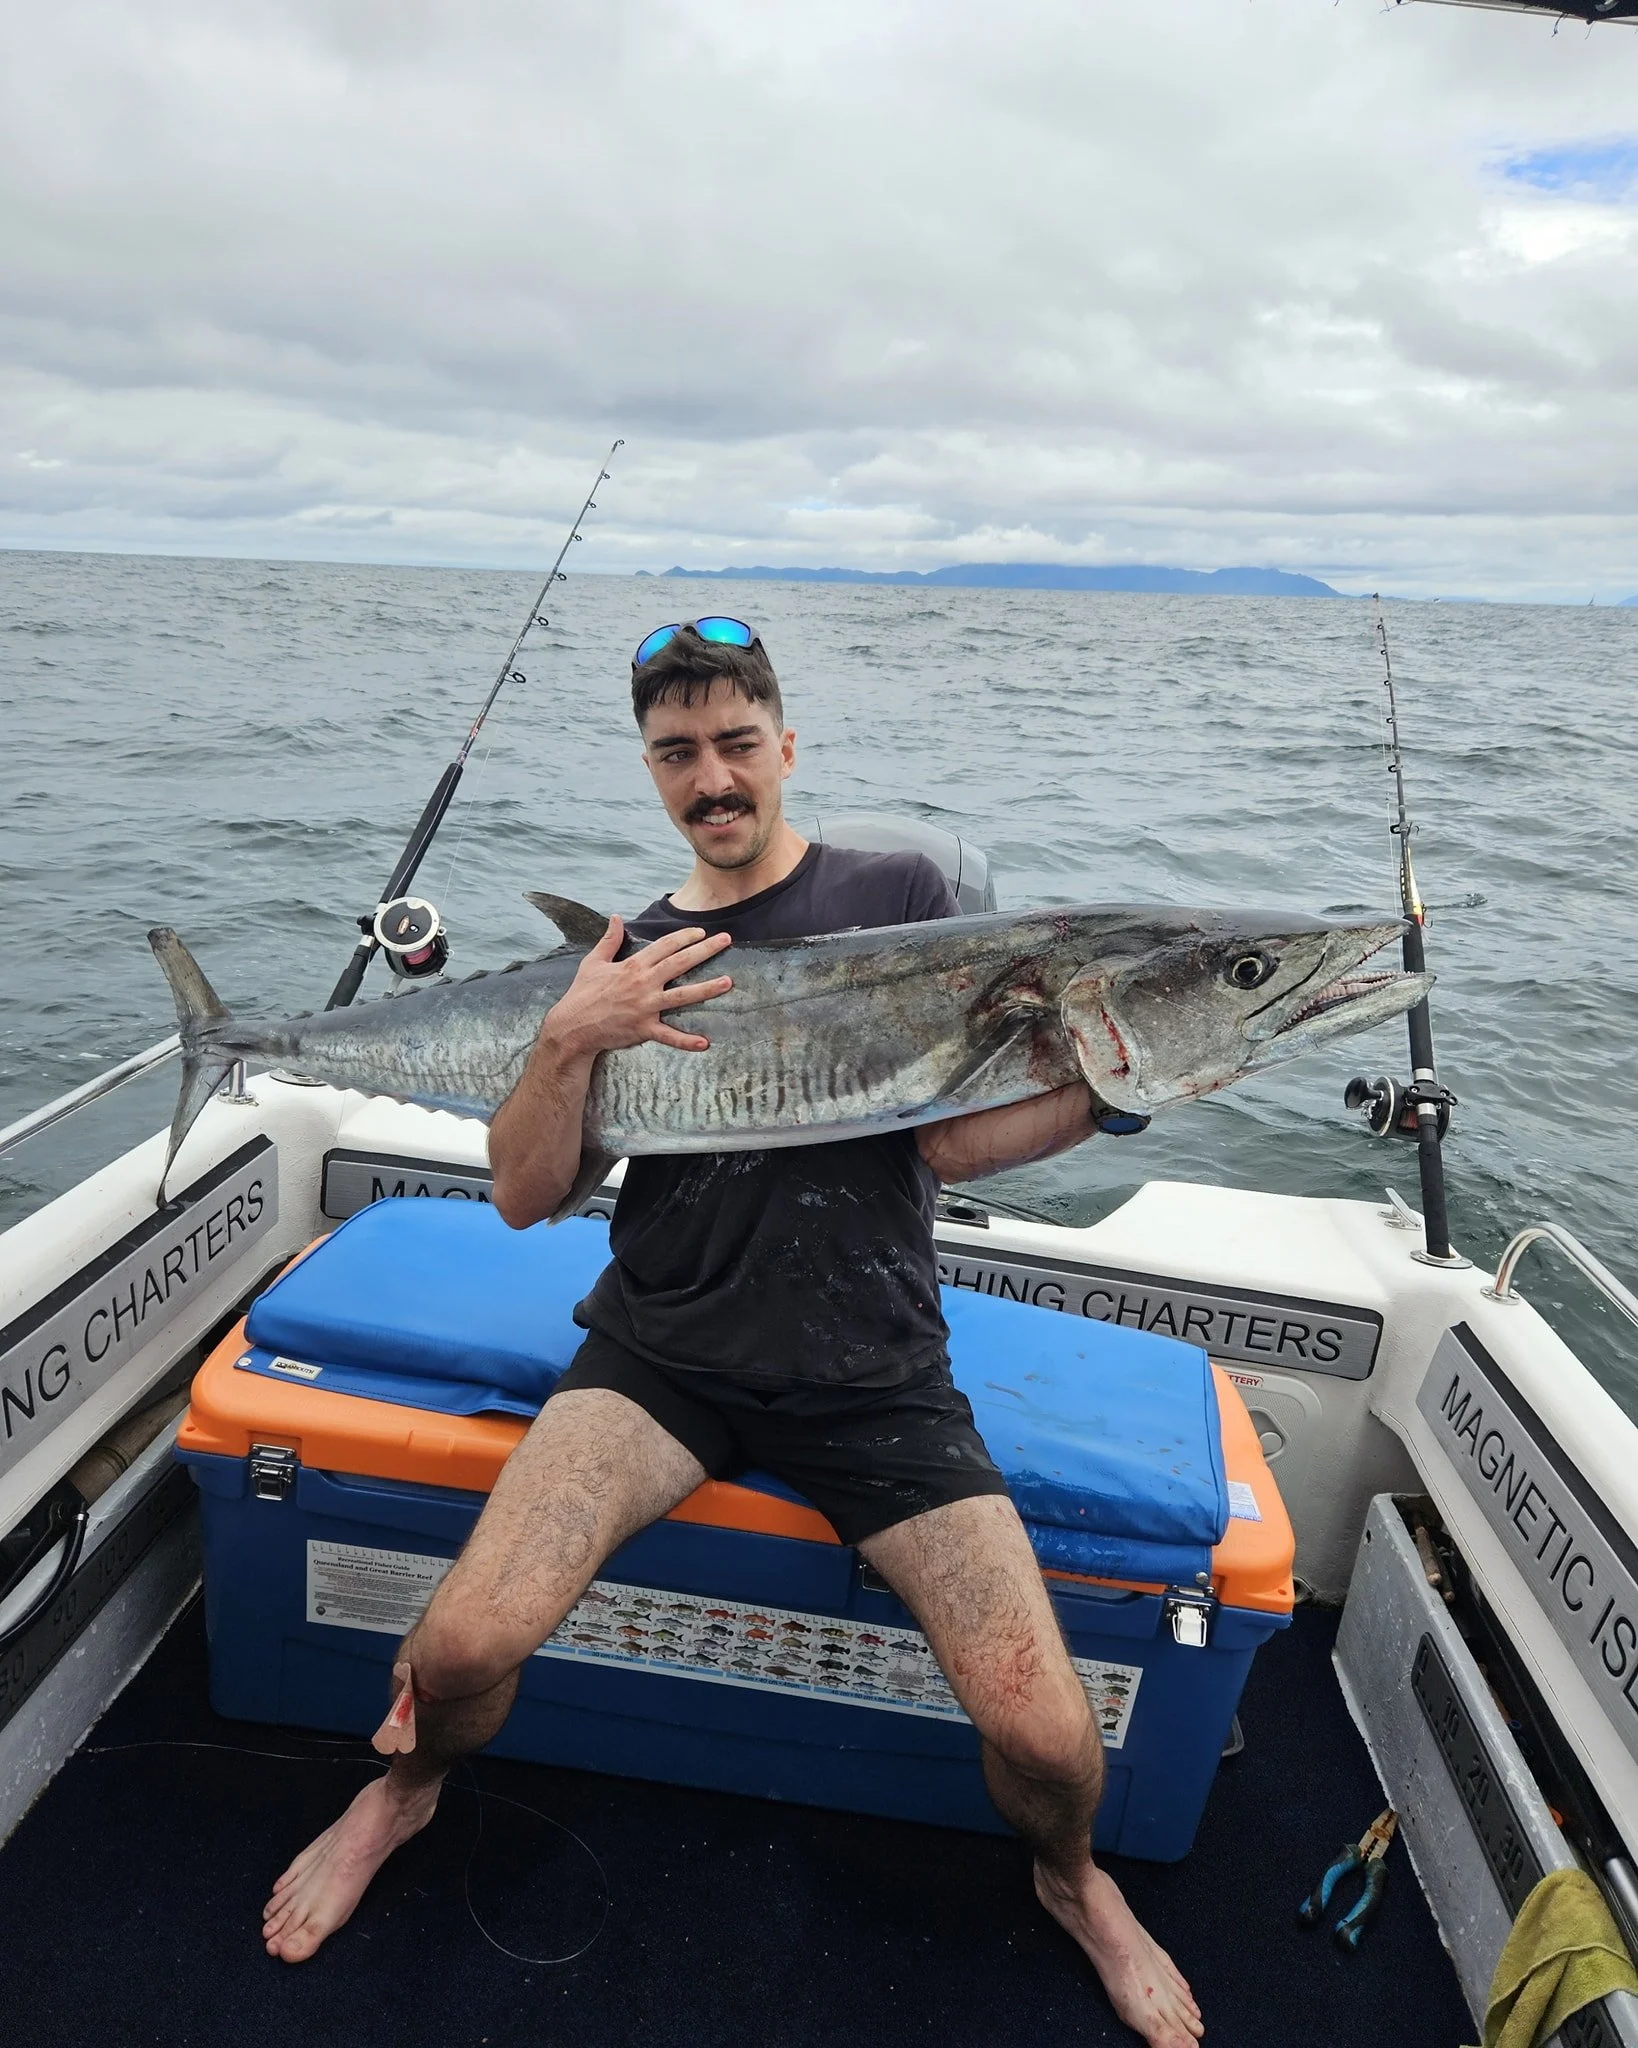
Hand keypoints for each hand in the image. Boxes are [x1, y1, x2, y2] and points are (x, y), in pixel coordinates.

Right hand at [541, 916, 732, 1057]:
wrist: (572, 1027)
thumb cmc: (582, 994)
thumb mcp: (593, 962)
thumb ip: (609, 940)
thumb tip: (615, 917)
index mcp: (632, 966)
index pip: (665, 946)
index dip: (685, 937)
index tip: (702, 931)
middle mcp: (643, 984)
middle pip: (680, 963)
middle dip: (705, 950)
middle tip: (726, 940)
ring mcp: (645, 1007)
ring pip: (682, 996)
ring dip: (706, 989)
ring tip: (728, 982)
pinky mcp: (643, 1029)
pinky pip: (668, 1036)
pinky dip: (686, 1041)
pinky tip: (704, 1042)